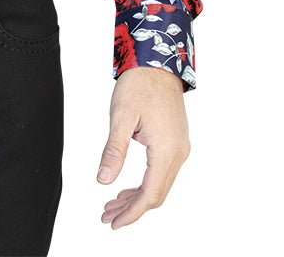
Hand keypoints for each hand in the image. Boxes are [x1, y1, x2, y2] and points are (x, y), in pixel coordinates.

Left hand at [96, 66, 190, 227]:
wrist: (157, 61)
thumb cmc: (139, 84)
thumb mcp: (121, 117)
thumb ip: (113, 150)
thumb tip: (103, 180)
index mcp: (166, 149)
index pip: (150, 194)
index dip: (131, 213)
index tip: (113, 222)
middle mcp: (178, 152)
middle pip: (157, 194)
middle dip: (132, 209)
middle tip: (107, 216)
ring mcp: (180, 148)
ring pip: (160, 185)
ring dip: (137, 198)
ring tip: (112, 205)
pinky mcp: (176, 142)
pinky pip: (162, 172)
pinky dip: (145, 184)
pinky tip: (128, 187)